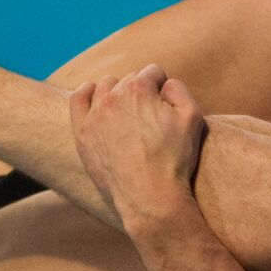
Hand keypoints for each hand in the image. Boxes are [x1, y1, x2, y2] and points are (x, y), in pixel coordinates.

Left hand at [68, 65, 205, 224]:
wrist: (150, 197)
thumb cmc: (174, 159)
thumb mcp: (192, 118)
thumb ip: (179, 89)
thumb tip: (164, 83)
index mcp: (140, 89)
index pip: (153, 72)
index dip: (163, 87)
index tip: (167, 106)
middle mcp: (113, 97)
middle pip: (130, 79)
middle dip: (142, 91)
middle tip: (151, 116)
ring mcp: (94, 115)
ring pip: (105, 87)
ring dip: (118, 92)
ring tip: (129, 112)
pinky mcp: (82, 133)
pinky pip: (78, 99)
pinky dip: (87, 93)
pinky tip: (95, 96)